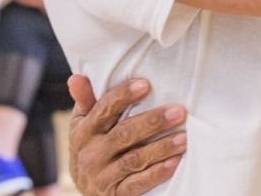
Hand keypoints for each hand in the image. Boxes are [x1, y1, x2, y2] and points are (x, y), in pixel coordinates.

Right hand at [68, 75, 187, 194]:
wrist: (84, 189)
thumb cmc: (91, 146)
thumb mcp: (82, 124)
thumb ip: (86, 101)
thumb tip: (77, 77)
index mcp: (84, 131)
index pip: (104, 109)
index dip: (124, 96)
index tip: (146, 84)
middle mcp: (91, 154)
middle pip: (124, 134)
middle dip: (153, 122)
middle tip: (178, 112)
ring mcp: (103, 176)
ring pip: (135, 159)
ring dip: (161, 148)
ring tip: (183, 138)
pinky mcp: (116, 194)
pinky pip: (138, 184)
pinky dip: (157, 173)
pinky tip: (174, 163)